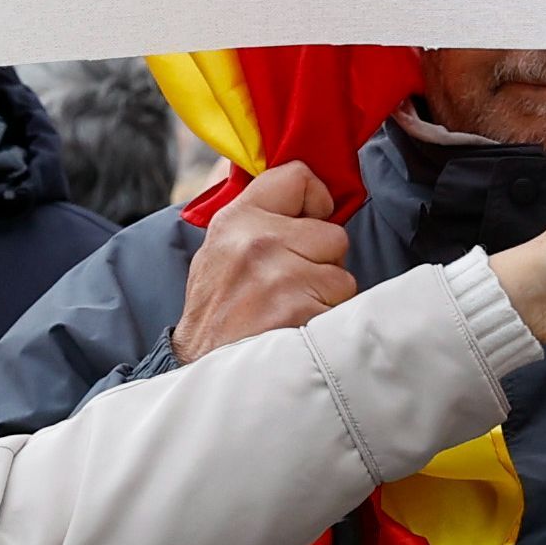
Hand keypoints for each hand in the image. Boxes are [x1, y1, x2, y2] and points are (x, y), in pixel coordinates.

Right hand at [171, 163, 356, 361]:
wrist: (202, 367)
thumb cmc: (217, 309)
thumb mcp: (221, 248)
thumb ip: (259, 219)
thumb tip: (306, 195)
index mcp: (238, 219)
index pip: (299, 177)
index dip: (314, 202)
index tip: (306, 223)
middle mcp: (258, 241)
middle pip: (334, 234)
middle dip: (322, 262)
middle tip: (290, 283)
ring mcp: (279, 276)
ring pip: (342, 276)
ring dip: (325, 297)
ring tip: (291, 309)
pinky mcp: (298, 310)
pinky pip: (340, 308)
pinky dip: (325, 322)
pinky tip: (295, 327)